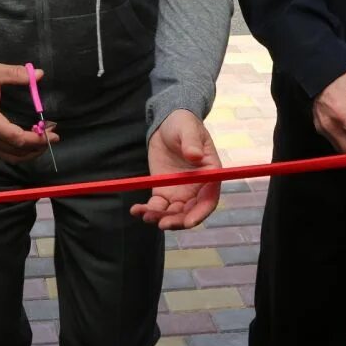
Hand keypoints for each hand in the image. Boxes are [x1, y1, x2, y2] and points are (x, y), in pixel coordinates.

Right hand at [0, 63, 54, 163]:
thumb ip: (16, 74)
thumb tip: (39, 74)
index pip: (18, 138)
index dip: (37, 138)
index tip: (52, 133)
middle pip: (17, 152)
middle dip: (38, 147)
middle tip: (53, 137)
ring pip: (10, 156)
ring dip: (29, 152)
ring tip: (44, 142)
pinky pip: (3, 153)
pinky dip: (18, 152)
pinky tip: (29, 143)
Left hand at [132, 110, 221, 229]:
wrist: (168, 122)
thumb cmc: (184, 124)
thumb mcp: (188, 129)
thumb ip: (192, 143)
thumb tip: (195, 156)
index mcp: (209, 175)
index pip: (208, 200)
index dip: (199, 214)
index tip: (187, 223)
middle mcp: (197, 188)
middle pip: (190, 212)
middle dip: (177, 221)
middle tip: (161, 223)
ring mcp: (180, 191)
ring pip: (173, 213)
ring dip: (160, 218)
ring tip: (145, 215)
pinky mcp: (164, 190)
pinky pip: (157, 205)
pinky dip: (148, 210)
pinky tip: (136, 210)